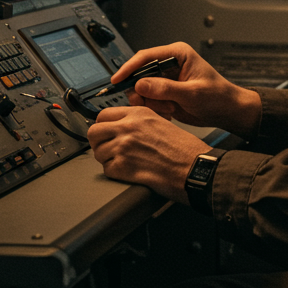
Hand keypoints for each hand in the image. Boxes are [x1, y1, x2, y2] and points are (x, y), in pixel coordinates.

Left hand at [87, 106, 205, 202]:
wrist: (193, 168)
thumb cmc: (184, 149)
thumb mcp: (161, 122)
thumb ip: (138, 122)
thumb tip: (121, 128)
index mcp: (138, 114)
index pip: (103, 115)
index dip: (103, 126)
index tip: (106, 132)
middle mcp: (128, 127)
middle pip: (94, 132)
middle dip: (99, 142)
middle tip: (108, 149)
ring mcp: (124, 147)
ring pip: (98, 153)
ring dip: (108, 160)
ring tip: (125, 162)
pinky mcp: (123, 167)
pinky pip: (106, 170)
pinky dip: (115, 173)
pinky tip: (130, 172)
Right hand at [112, 41, 260, 137]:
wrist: (227, 112)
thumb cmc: (218, 96)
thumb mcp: (193, 93)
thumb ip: (166, 89)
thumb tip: (140, 85)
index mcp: (177, 54)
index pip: (146, 57)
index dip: (129, 68)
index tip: (117, 80)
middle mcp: (169, 64)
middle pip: (140, 74)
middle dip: (141, 92)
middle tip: (148, 105)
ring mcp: (166, 79)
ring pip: (141, 90)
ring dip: (150, 103)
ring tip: (168, 110)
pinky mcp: (165, 93)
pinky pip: (148, 101)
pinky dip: (154, 109)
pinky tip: (169, 114)